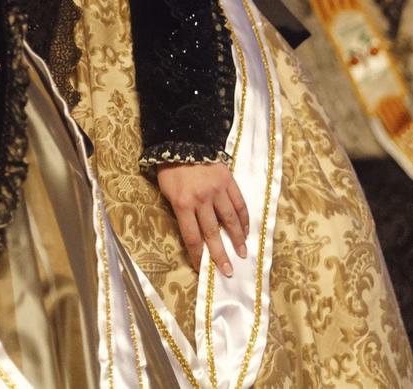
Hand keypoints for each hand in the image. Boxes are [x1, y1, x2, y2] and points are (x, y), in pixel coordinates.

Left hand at [157, 161, 248, 276]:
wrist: (183, 141)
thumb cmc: (171, 170)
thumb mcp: (167, 192)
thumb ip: (180, 212)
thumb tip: (195, 234)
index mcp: (182, 204)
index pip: (191, 237)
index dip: (197, 256)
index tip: (202, 269)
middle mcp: (201, 199)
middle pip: (212, 233)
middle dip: (220, 254)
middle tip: (227, 271)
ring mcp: (217, 190)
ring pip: (230, 220)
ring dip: (237, 239)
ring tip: (242, 253)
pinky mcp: (228, 182)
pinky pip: (239, 204)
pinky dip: (244, 219)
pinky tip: (245, 231)